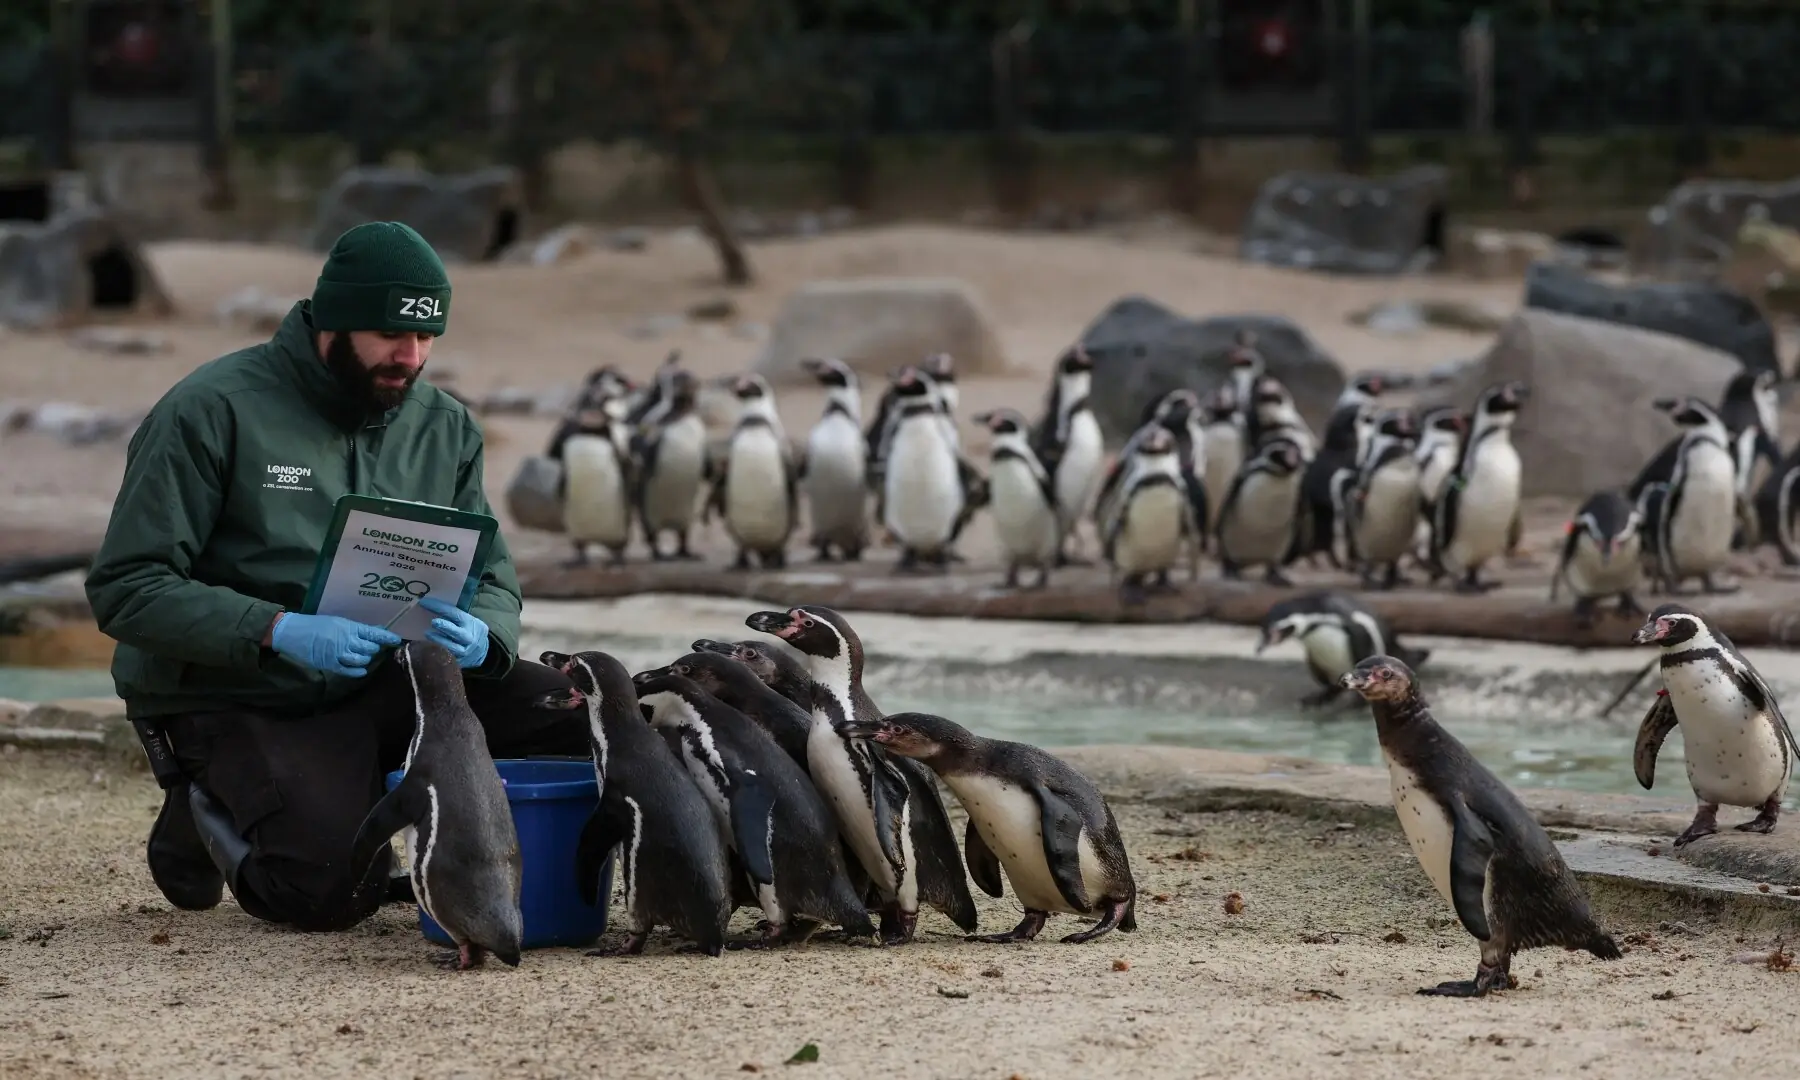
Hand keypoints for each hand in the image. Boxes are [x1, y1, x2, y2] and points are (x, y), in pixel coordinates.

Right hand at [268, 613, 401, 676]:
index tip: (396, 640)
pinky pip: (349, 671)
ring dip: (365, 659)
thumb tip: (377, 630)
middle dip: (374, 649)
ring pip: (363, 660)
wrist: (293, 633)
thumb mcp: (339, 622)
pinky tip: (360, 670)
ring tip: (361, 656)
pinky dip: (358, 671)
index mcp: (349, 627)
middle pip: (371, 648)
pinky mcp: (331, 664)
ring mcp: (339, 653)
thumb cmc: (317, 625)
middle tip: (371, 647)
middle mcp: (347, 640)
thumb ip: (358, 629)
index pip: (374, 633)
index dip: (387, 638)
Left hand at [417, 596, 489, 669]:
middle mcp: (469, 637)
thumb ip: (453, 616)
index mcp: (470, 622)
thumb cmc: (468, 631)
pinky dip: (440, 650)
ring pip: (452, 646)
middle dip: (445, 626)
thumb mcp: (466, 620)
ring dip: (439, 640)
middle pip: (457, 632)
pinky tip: (431, 646)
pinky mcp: (460, 660)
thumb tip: (431, 606)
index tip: (425, 602)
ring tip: (428, 634)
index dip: (439, 607)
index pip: (454, 613)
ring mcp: (465, 650)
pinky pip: (449, 656)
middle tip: (434, 622)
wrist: (481, 649)